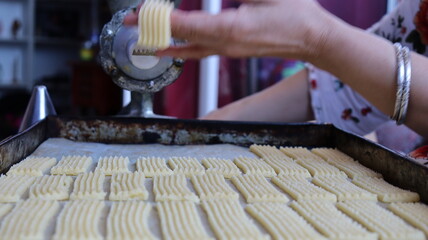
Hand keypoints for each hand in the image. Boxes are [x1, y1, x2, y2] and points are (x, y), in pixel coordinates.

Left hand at [124, 0, 335, 59]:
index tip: (139, 12)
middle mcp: (224, 44)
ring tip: (143, 38)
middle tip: (128, 21)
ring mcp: (228, 51)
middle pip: (180, 37)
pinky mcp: (232, 51)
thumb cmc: (296, 13)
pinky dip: (181, 49)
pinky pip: (199, 53)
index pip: (184, 23)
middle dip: (153, 28)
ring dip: (164, 40)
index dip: (159, 17)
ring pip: (187, 48)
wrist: (314, 38)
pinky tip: (170, 50)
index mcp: (230, 28)